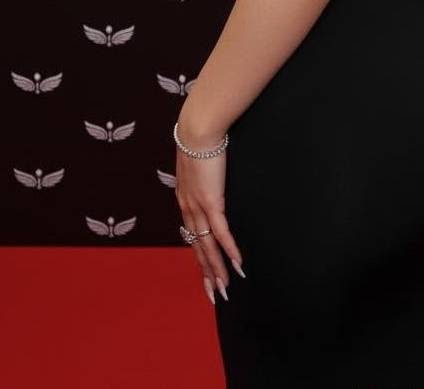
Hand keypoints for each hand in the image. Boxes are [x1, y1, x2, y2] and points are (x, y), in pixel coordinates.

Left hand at [175, 129, 244, 305]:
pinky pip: (221, 233)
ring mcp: (198, 208)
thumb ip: (202, 173)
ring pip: (208, 247)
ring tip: (225, 288)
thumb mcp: (197, 161)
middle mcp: (188, 209)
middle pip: (198, 249)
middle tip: (215, 294)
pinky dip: (230, 250)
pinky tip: (238, 264)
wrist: (197, 129)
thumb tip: (210, 172)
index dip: (200, 257)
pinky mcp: (211, 202)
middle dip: (207, 273)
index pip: (192, 236)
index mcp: (185, 200)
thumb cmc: (199, 139)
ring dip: (218, 269)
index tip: (206, 273)